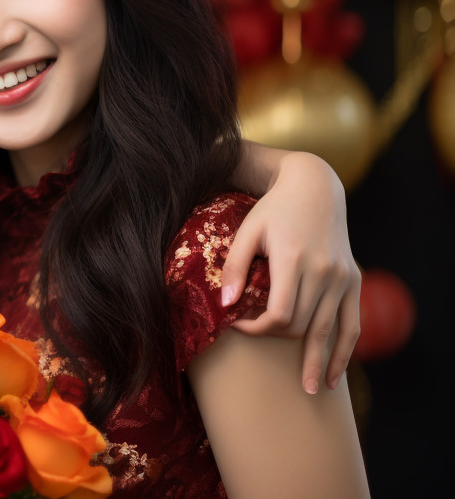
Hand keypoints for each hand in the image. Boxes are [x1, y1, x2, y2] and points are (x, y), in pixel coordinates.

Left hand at [220, 152, 359, 394]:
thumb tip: (225, 305)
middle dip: (277, 338)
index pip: (279, 314)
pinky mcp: (353, 280)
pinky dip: (346, 350)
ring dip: (320, 362)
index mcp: (294, 259)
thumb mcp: (247, 230)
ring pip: (330, 330)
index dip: (257, 329)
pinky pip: (353, 323)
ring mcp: (343, 277)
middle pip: (302, 324)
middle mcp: (324, 271)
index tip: (237, 326)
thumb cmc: (273, 209)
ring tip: (312, 391)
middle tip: (258, 339)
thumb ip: (235, 267)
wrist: (315, 188)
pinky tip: (337, 374)